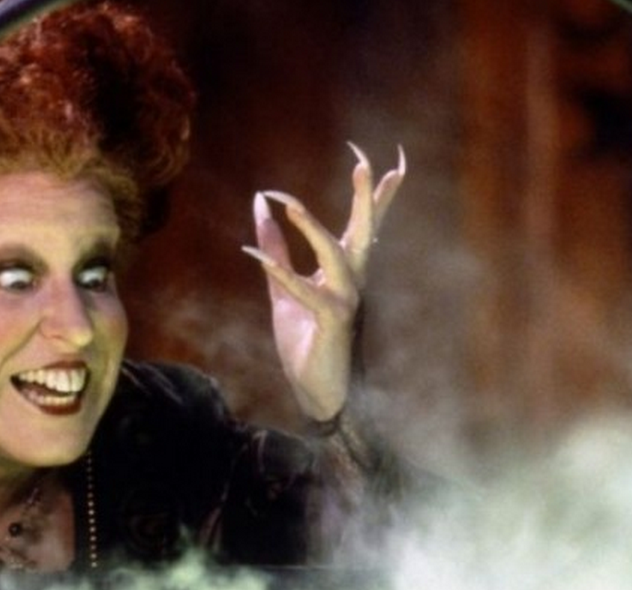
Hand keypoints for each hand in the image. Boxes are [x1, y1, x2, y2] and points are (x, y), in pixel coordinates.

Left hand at [243, 143, 405, 421]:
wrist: (314, 389)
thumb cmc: (305, 339)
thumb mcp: (281, 288)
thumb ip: (274, 248)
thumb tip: (261, 206)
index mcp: (345, 271)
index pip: (361, 225)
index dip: (372, 194)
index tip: (375, 159)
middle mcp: (352, 281)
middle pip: (364, 232)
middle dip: (366, 197)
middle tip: (365, 162)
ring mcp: (346, 301)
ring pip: (337, 257)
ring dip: (313, 230)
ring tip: (290, 205)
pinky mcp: (331, 323)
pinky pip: (308, 293)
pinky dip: (283, 274)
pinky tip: (256, 256)